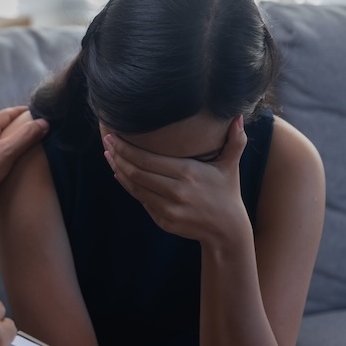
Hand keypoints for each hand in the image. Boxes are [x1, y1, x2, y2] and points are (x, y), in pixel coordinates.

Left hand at [0, 107, 48, 211]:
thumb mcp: (8, 150)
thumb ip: (26, 136)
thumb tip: (43, 123)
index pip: (6, 114)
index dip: (21, 111)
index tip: (35, 112)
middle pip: (1, 126)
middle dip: (17, 126)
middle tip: (33, 129)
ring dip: (10, 142)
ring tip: (25, 148)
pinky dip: (5, 156)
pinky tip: (11, 165)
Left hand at [103, 117, 248, 243]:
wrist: (226, 230)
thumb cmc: (227, 192)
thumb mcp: (231, 166)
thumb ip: (235, 141)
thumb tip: (239, 116)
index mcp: (188, 173)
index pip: (148, 159)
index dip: (127, 148)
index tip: (113, 137)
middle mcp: (176, 191)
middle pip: (136, 172)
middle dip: (118, 156)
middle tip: (107, 142)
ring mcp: (168, 208)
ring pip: (135, 187)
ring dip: (119, 170)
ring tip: (109, 156)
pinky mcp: (163, 221)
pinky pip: (141, 200)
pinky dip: (128, 186)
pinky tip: (120, 174)